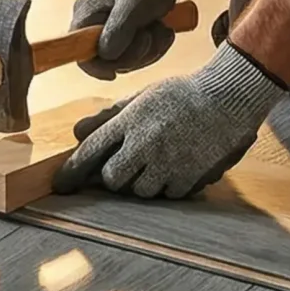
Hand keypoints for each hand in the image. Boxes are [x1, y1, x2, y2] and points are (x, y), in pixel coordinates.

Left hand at [51, 44, 288, 198]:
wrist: (229, 98)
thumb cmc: (182, 96)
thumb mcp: (143, 98)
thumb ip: (109, 117)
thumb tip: (76, 132)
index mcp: (131, 120)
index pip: (91, 150)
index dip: (72, 171)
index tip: (60, 184)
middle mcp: (145, 143)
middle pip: (112, 178)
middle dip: (114, 177)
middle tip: (125, 166)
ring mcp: (167, 162)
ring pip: (140, 190)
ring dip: (143, 182)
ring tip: (158, 161)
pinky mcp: (188, 177)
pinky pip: (167, 194)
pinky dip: (168, 185)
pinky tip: (178, 165)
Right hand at [71, 0, 190, 79]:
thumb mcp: (134, 3)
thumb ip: (118, 29)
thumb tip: (106, 56)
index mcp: (86, 14)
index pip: (78, 52)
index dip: (95, 67)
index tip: (116, 72)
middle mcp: (93, 24)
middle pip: (106, 60)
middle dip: (134, 54)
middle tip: (151, 34)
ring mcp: (109, 29)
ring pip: (126, 59)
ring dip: (149, 49)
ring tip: (161, 28)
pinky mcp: (126, 32)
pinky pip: (138, 53)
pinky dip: (154, 46)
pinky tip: (163, 30)